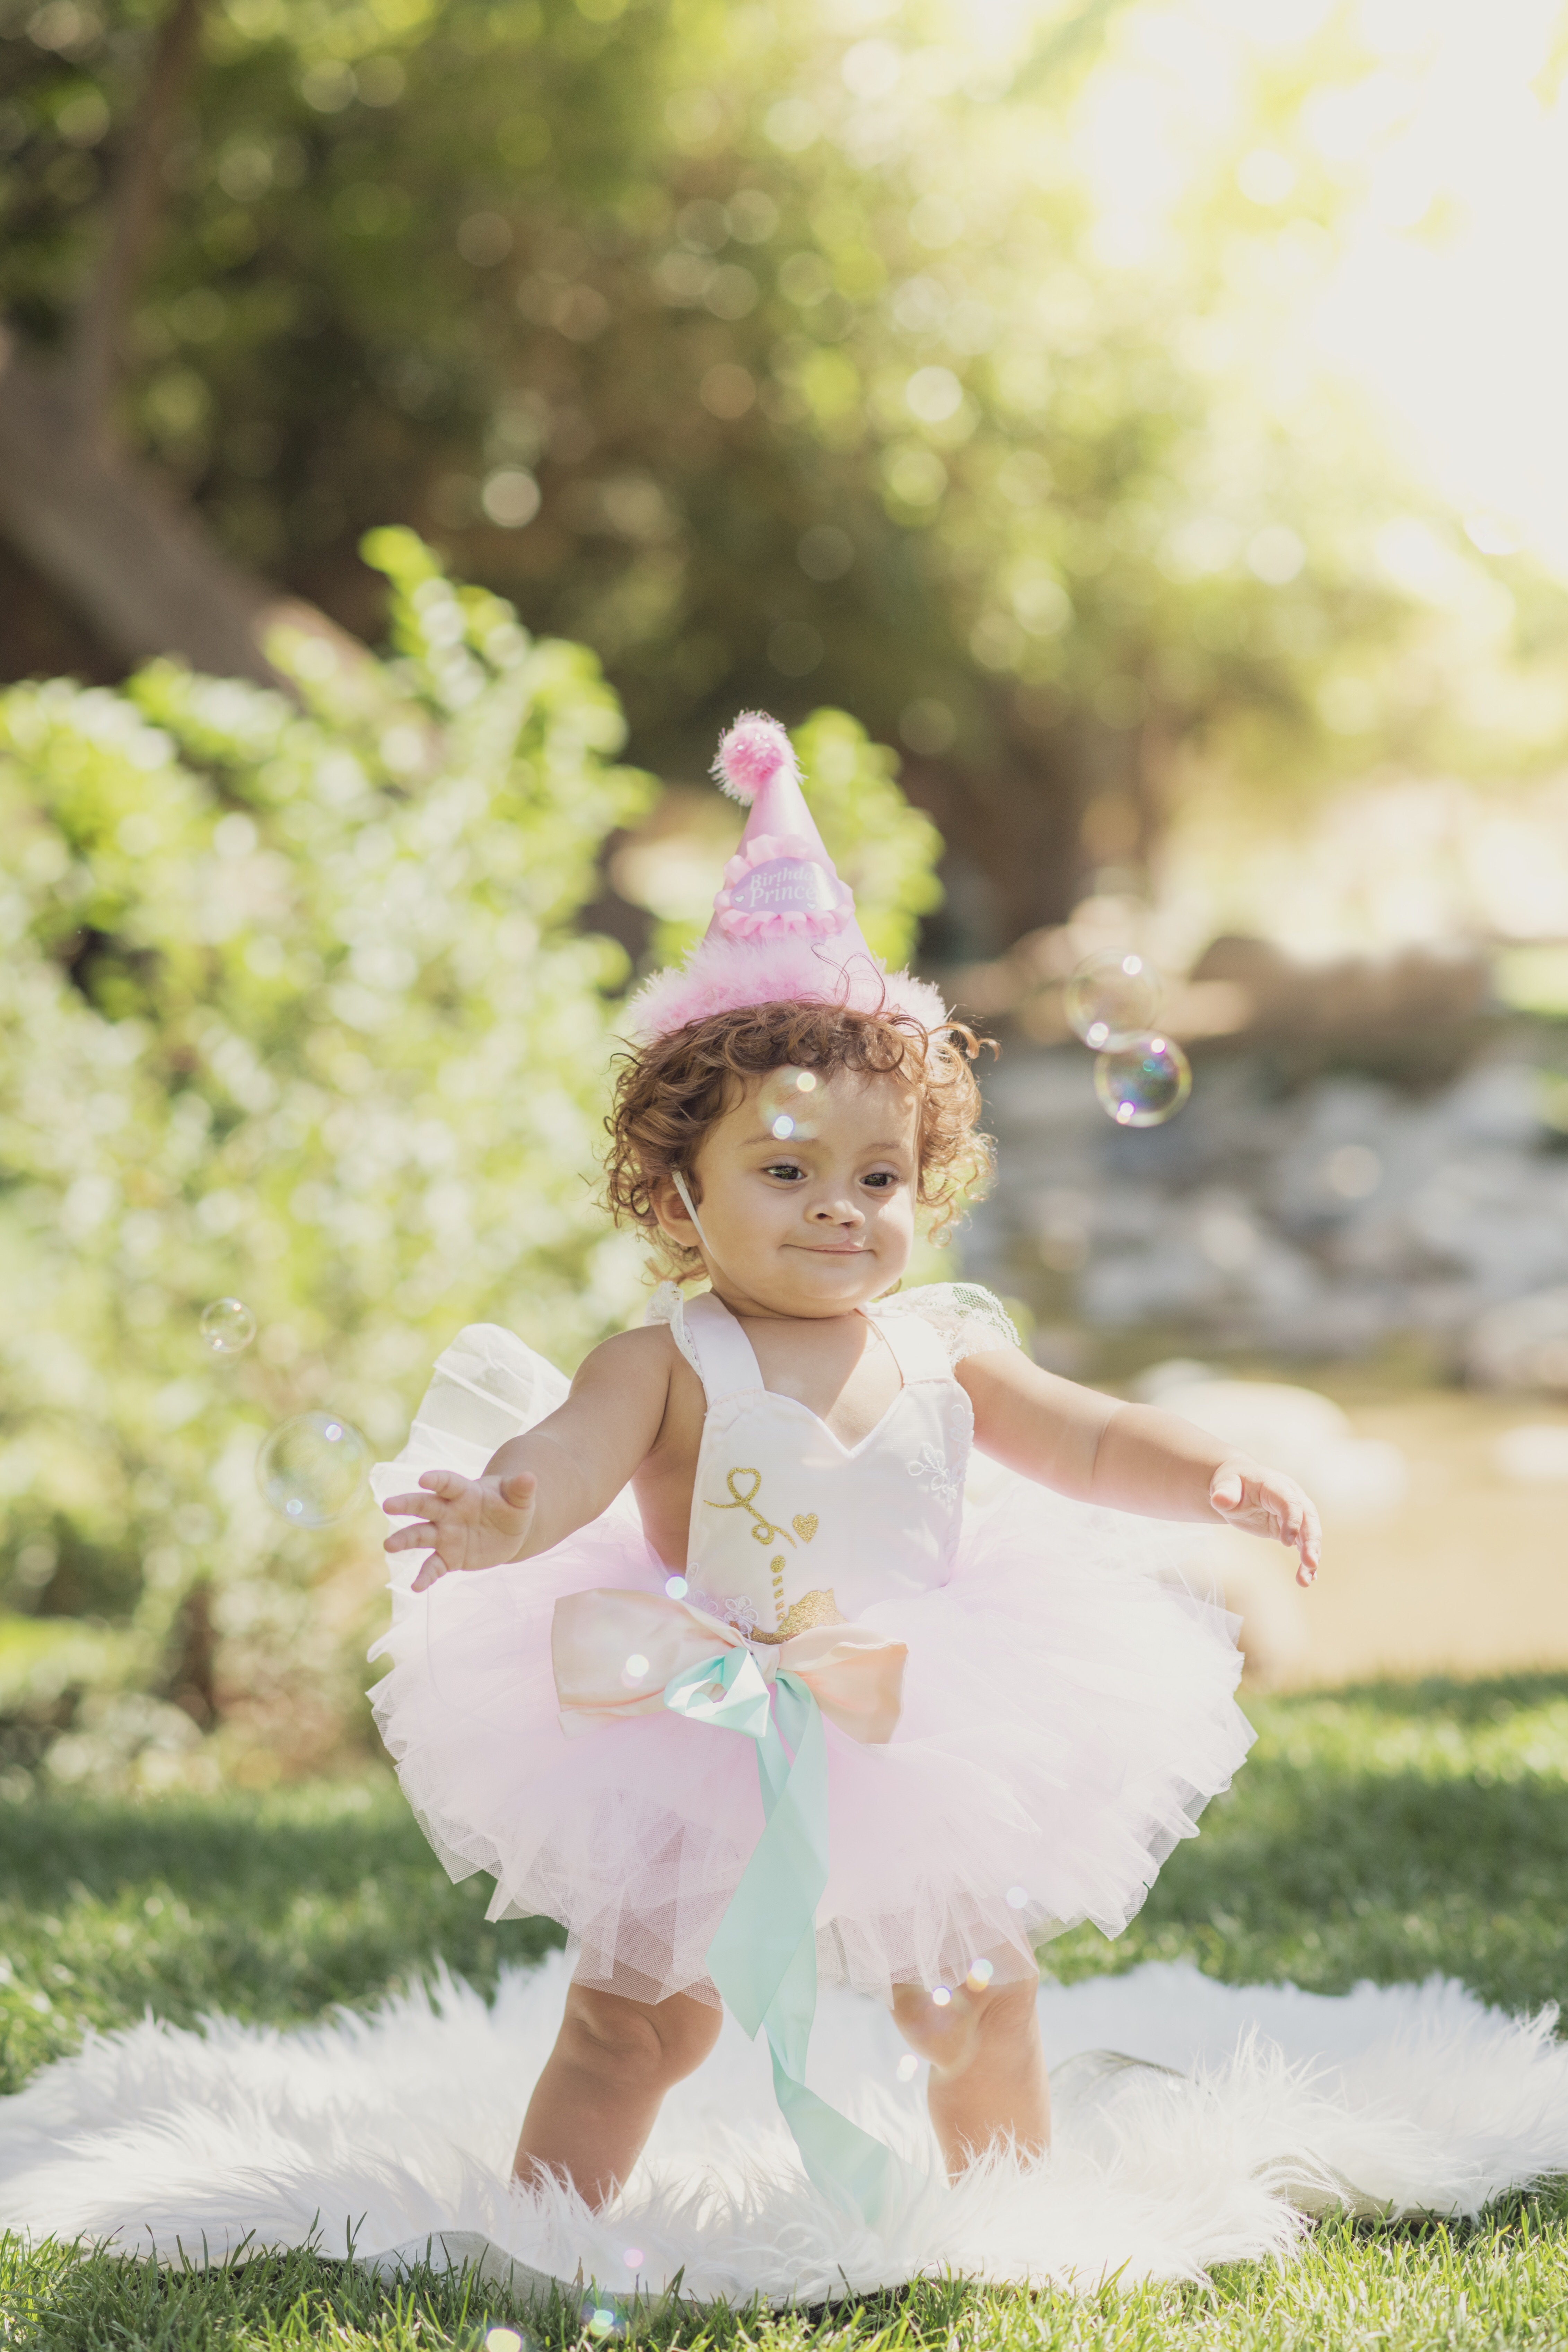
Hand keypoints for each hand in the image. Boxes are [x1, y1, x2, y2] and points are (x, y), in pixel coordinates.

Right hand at [382, 1468, 537, 1590]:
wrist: (509, 1531)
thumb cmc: (511, 1506)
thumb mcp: (520, 1498)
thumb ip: (521, 1489)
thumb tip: (530, 1477)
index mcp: (464, 1492)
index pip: (447, 1483)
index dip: (437, 1480)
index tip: (423, 1479)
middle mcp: (448, 1512)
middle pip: (424, 1506)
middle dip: (406, 1505)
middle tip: (388, 1505)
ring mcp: (446, 1535)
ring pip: (420, 1536)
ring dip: (404, 1540)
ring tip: (389, 1546)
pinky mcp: (448, 1558)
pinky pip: (433, 1567)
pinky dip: (425, 1576)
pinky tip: (415, 1587)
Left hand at [1208, 1460, 1320, 1585]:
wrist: (1237, 1487)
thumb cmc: (1232, 1484)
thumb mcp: (1224, 1485)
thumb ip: (1225, 1493)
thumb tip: (1219, 1499)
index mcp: (1276, 1486)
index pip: (1290, 1502)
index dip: (1292, 1521)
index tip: (1285, 1543)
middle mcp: (1292, 1498)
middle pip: (1308, 1519)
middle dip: (1311, 1541)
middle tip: (1311, 1564)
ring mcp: (1295, 1514)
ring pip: (1309, 1534)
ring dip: (1310, 1556)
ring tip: (1306, 1580)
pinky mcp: (1292, 1529)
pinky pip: (1303, 1544)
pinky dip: (1306, 1561)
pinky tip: (1308, 1578)